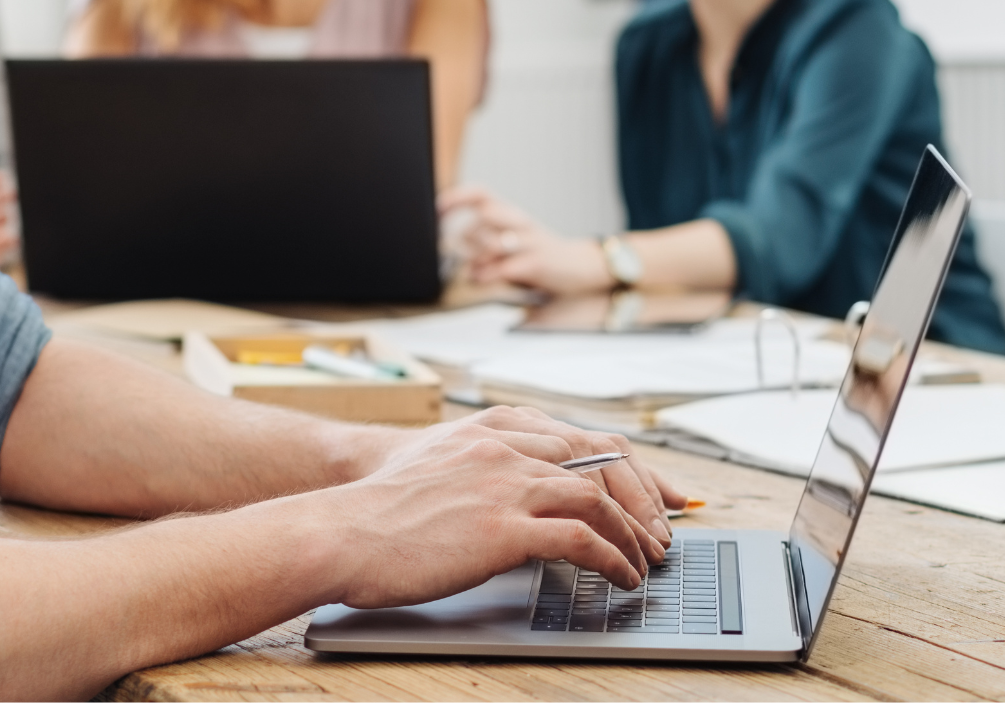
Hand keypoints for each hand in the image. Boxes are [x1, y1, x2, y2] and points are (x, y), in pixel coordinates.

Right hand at [357, 405, 683, 559]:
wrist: (341, 530)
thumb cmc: (379, 509)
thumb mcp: (436, 466)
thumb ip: (480, 466)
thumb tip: (516, 495)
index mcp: (488, 428)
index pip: (579, 435)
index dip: (626, 464)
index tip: (654, 490)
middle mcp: (502, 447)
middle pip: (600, 460)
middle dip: (642, 498)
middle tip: (663, 531)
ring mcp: (504, 484)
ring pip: (597, 497)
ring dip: (633, 533)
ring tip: (645, 561)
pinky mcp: (503, 528)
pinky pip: (581, 539)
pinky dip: (611, 559)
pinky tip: (620, 577)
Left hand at [444, 185, 614, 295]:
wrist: (584, 266)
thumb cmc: (544, 254)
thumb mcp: (517, 241)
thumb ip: (488, 242)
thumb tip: (458, 250)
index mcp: (512, 215)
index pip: (481, 194)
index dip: (457, 197)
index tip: (438, 208)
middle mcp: (520, 223)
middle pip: (485, 214)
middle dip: (466, 234)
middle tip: (458, 250)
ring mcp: (530, 241)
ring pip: (494, 240)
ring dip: (476, 256)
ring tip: (471, 269)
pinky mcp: (537, 262)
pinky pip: (506, 265)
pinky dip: (488, 273)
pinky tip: (481, 279)